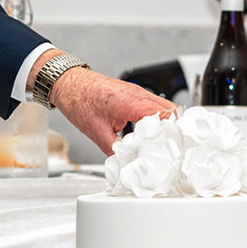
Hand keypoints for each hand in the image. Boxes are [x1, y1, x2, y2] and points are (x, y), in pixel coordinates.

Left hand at [48, 65, 172, 154]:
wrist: (70, 83)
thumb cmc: (80, 100)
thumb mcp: (97, 132)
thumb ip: (115, 150)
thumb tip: (125, 164)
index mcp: (132, 103)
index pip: (165, 117)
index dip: (175, 133)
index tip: (176, 147)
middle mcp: (140, 95)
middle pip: (172, 112)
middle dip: (177, 130)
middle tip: (176, 148)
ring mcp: (139, 93)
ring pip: (166, 107)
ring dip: (170, 124)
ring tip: (168, 142)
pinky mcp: (136, 94)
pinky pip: (156, 105)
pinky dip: (161, 118)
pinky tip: (156, 131)